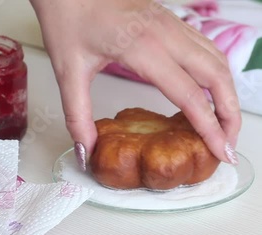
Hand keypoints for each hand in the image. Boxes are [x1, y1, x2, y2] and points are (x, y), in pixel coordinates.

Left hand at [30, 0, 240, 167]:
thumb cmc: (67, 19)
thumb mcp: (68, 72)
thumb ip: (78, 116)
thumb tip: (85, 149)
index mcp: (144, 48)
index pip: (189, 95)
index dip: (209, 128)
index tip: (220, 151)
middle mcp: (166, 34)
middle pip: (217, 77)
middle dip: (229, 113)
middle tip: (227, 143)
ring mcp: (171, 24)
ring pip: (217, 59)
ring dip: (226, 92)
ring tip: (224, 122)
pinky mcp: (168, 20)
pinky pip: (205, 47)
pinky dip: (215, 74)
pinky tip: (209, 90)